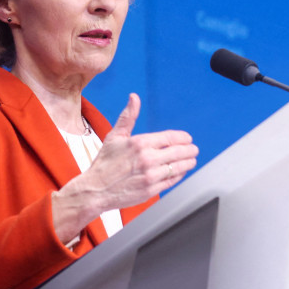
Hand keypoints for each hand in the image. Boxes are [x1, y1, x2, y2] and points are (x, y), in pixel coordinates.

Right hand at [52, 94, 198, 242]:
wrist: (95, 190)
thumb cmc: (104, 164)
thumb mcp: (115, 136)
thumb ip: (128, 116)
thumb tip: (134, 98)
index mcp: (140, 143)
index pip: (171, 137)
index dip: (183, 138)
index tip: (188, 139)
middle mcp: (147, 159)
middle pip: (180, 152)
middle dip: (190, 150)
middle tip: (193, 149)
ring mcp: (151, 175)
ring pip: (179, 167)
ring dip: (189, 162)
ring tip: (191, 160)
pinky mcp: (152, 190)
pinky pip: (173, 180)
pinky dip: (180, 175)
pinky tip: (180, 171)